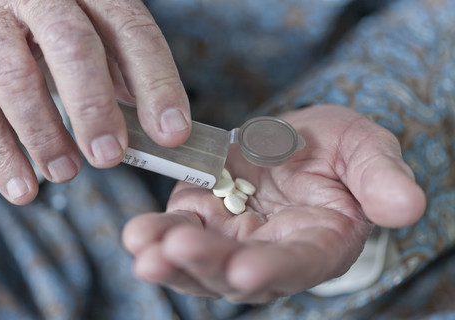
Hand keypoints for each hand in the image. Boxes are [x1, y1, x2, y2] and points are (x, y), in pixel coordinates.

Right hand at [0, 0, 189, 204]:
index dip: (156, 84)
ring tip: (67, 172)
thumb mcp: (100, 32)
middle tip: (109, 155)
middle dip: (93, 106)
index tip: (172, 133)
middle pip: (71, 45)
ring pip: (15, 77)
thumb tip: (159, 129)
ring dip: (43, 134)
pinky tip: (22, 186)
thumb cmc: (64, 23)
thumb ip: (125, 71)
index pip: (133, 33)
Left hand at [122, 105, 425, 302]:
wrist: (296, 142)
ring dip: (168, 259)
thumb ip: (381, 178)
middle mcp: (271, 253)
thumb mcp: (365, 150)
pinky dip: (156, 236)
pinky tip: (135, 233)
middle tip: (174, 251)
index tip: (247, 271)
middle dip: (206, 265)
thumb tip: (406, 206)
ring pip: (199, 264)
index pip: (298, 265)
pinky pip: (178, 233)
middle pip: (237, 273)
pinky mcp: (203, 219)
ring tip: (141, 247)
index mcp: (318, 243)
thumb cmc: (337, 149)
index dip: (275, 270)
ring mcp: (232, 240)